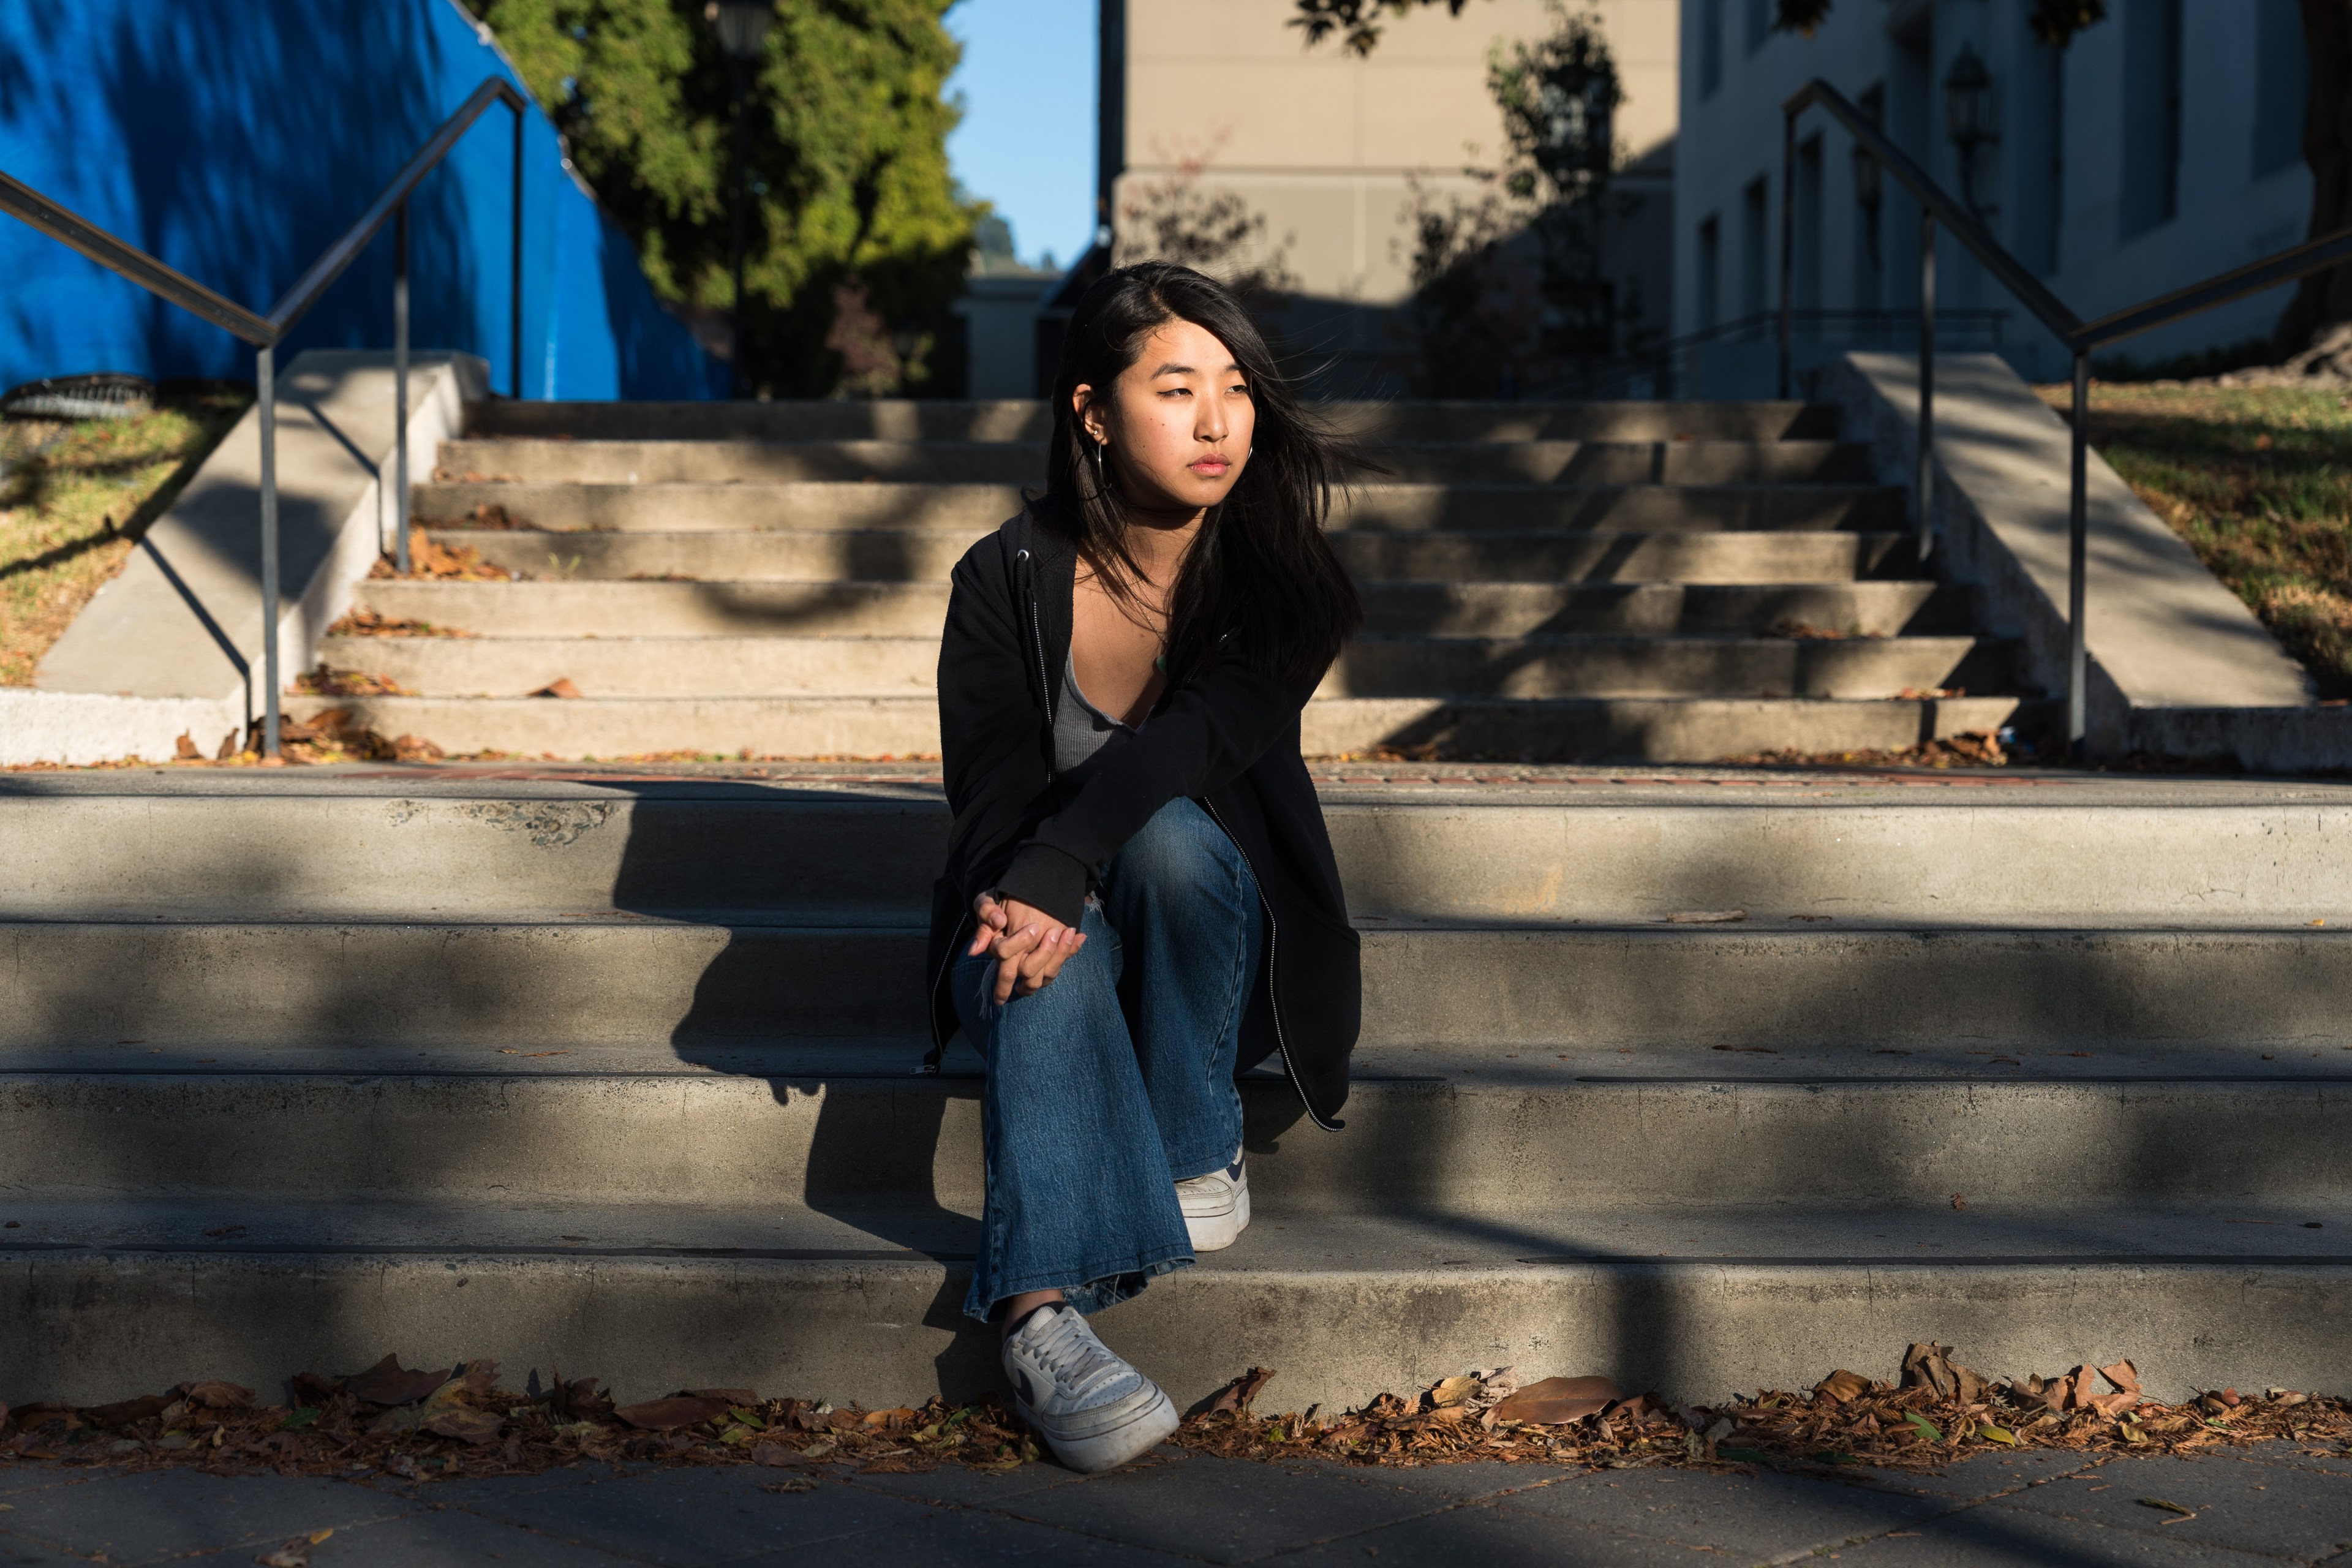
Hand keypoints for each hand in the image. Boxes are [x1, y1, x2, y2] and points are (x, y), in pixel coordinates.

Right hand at [970, 892, 1085, 1003]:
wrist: (1019, 900)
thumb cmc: (999, 902)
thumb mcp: (988, 900)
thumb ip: (986, 912)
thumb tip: (983, 939)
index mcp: (998, 949)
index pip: (1005, 954)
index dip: (1019, 943)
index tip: (1033, 927)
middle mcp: (1014, 961)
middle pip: (1027, 972)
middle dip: (1043, 955)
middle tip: (1054, 933)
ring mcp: (1030, 964)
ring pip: (1044, 976)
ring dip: (1059, 955)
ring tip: (1069, 932)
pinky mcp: (1046, 963)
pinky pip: (1058, 968)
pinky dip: (1070, 951)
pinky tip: (1079, 936)